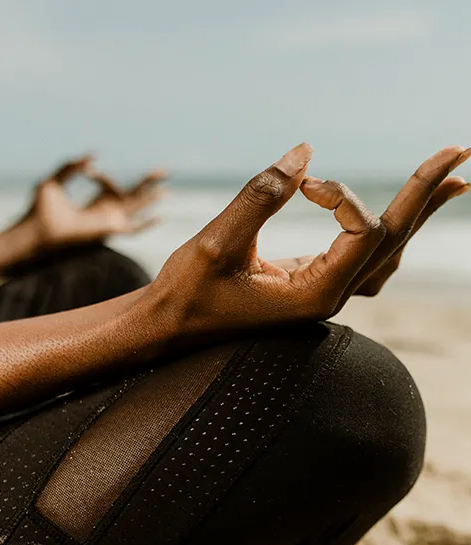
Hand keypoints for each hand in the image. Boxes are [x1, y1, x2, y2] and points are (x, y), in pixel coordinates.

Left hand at [24, 156, 165, 251]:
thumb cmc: (41, 208)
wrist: (38, 228)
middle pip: (133, 195)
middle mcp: (105, 213)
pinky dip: (146, 224)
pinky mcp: (109, 230)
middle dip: (148, 182)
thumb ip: (70, 165)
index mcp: (95, 203)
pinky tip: (160, 216)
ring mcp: (109, 221)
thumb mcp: (55, 180)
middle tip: (164, 170)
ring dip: (152, 198)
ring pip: (137, 208)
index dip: (102, 176)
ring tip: (167, 190)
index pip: (110, 184)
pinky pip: (132, 229)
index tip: (87, 170)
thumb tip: (92, 156)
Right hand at [148, 144, 469, 338]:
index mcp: (313, 295)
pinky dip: (385, 233)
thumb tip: (305, 152)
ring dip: (415, 215)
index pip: (362, 232)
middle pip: (391, 242)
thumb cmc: (187, 293)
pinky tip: (396, 216)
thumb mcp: (217, 244)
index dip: (340, 195)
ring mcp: (321, 295)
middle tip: (458, 151)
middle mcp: (327, 299)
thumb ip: (261, 195)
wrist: (168, 328)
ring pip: (384, 254)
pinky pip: (362, 260)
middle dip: (423, 195)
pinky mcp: (308, 286)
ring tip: (449, 182)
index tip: (304, 183)